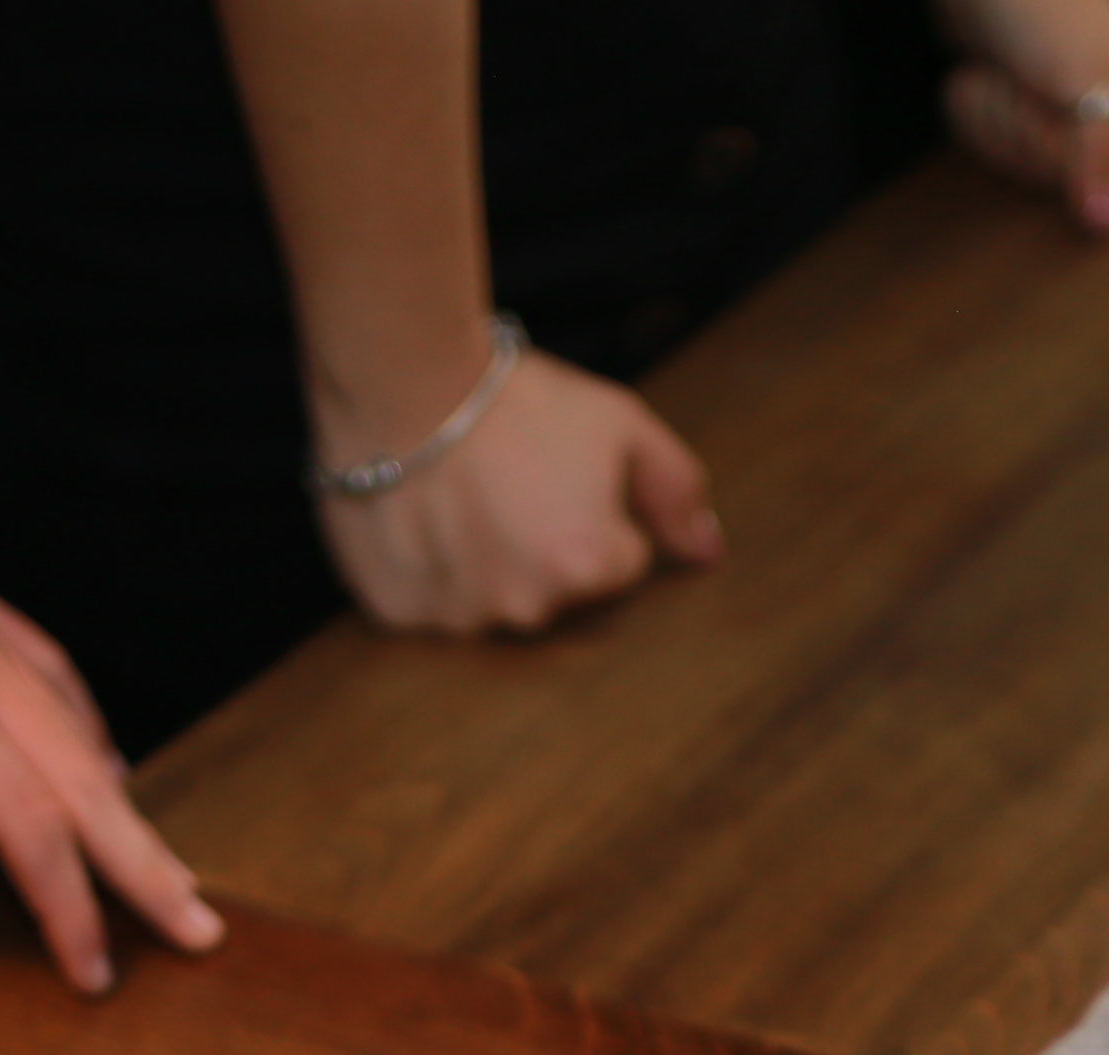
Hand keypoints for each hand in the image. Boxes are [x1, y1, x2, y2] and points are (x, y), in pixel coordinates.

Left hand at [0, 531, 223, 1001]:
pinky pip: (62, 689)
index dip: (66, 906)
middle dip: (147, 869)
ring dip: (131, 814)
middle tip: (199, 934)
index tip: (91, 971)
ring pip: (87, 738)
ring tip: (168, 874)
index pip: (28, 826)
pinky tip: (106, 769)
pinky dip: (95, 744)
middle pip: (90, 788)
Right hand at [315, 350, 722, 638]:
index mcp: (589, 566)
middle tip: (512, 485)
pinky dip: (432, 574)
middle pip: (561, 594)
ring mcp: (459, 619)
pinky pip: (433, 605)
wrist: (400, 381)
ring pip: (495, 603)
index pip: (625, 563)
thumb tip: (709, 552)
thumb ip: (676, 491)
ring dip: (489, 566)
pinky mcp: (400, 615)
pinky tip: (424, 521)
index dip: (601, 513)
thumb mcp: (619, 424)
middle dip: (547, 550)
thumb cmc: (517, 400)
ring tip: (464, 499)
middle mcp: (527, 608)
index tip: (563, 475)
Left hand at [937, 0, 1108, 231]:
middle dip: (1023, 126)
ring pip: (1022, 169)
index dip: (1063, 141)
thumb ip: (1098, 154)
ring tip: (1002, 72)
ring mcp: (1073, 130)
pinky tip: (983, 78)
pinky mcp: (1030, 126)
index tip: (1056, 92)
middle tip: (1024, 77)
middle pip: (1059, 180)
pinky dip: (977, 114)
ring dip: (995, 116)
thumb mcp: (1080, 78)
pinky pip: (996, 154)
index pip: (1102, 180)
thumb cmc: (1045, 8)